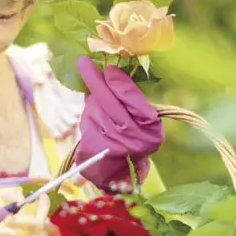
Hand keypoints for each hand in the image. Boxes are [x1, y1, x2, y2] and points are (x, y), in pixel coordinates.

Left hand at [74, 56, 163, 191]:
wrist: (124, 172)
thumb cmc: (136, 137)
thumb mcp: (143, 120)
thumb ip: (130, 99)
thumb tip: (108, 73)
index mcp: (151, 129)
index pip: (133, 100)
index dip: (119, 83)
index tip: (109, 69)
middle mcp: (133, 139)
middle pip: (110, 103)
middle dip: (96, 81)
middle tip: (84, 63)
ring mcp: (112, 146)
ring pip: (95, 110)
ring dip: (93, 100)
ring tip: (99, 101)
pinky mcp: (94, 150)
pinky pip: (86, 122)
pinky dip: (89, 114)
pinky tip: (94, 116)